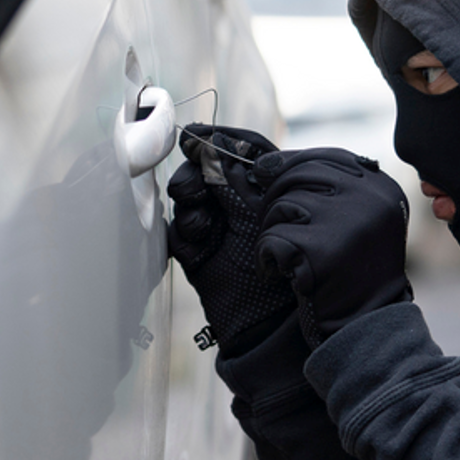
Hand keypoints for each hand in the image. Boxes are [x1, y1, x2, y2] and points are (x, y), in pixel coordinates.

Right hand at [167, 124, 297, 354]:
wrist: (271, 325)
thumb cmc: (282, 263)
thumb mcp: (258, 209)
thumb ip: (230, 173)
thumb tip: (204, 136)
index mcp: (266, 185)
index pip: (238, 149)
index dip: (216, 140)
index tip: (193, 134)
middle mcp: (240, 201)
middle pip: (205, 168)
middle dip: (196, 172)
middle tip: (196, 186)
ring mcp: (216, 225)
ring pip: (187, 196)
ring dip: (189, 201)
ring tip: (202, 221)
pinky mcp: (196, 251)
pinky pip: (177, 229)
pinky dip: (184, 232)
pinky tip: (198, 242)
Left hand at [254, 148, 412, 346]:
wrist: (367, 324)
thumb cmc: (355, 271)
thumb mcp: (361, 221)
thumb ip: (331, 188)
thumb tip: (265, 162)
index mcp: (382, 188)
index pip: (324, 157)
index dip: (289, 165)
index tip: (268, 174)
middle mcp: (369, 200)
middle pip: (297, 175)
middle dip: (275, 199)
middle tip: (277, 227)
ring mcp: (346, 223)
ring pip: (280, 206)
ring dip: (273, 231)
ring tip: (290, 256)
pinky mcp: (320, 251)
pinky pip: (272, 238)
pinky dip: (268, 258)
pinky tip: (283, 273)